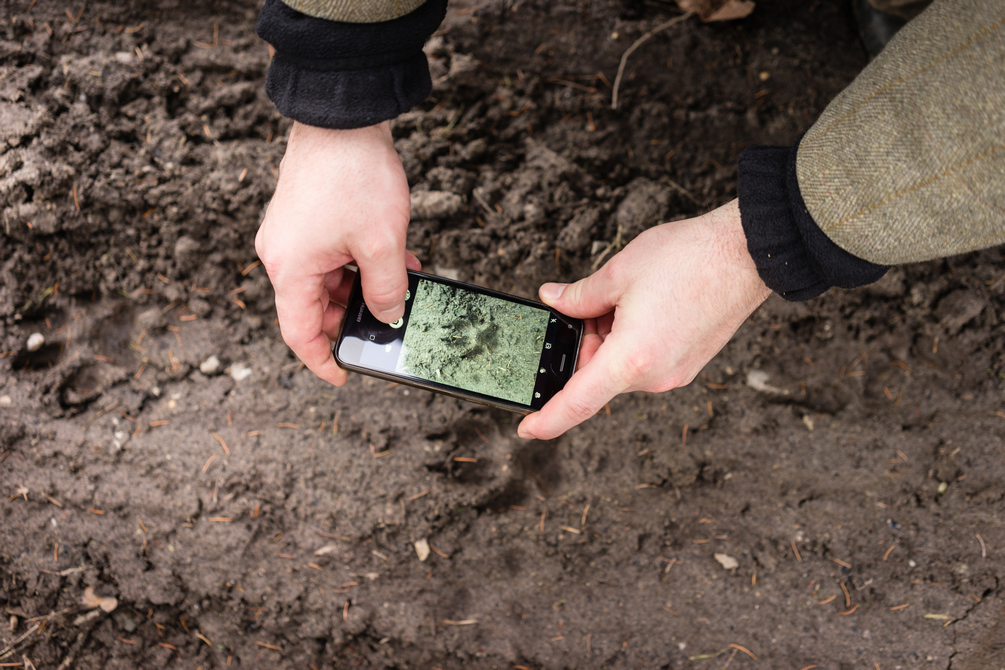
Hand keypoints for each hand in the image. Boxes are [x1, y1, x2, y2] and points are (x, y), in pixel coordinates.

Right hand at [256, 121, 419, 385]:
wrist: (342, 116)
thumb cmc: (355, 175)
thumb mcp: (383, 244)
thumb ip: (387, 290)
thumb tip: (389, 316)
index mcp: (291, 269)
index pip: (300, 334)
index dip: (323, 360)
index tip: (344, 375)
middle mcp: (281, 255)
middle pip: (314, 307)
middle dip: (353, 316)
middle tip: (388, 321)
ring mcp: (290, 235)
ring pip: (326, 281)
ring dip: (361, 287)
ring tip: (401, 284)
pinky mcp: (303, 218)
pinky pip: (329, 256)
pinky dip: (356, 263)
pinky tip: (392, 258)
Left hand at [517, 199, 770, 439]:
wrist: (747, 254)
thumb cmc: (690, 259)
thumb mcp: (618, 272)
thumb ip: (578, 296)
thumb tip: (554, 301)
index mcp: (631, 360)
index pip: (577, 403)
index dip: (547, 420)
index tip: (526, 429)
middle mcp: (654, 377)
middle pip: (597, 374)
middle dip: (583, 342)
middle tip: (586, 302)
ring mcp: (674, 373)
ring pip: (620, 365)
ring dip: (608, 337)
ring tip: (624, 295)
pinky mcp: (688, 364)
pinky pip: (644, 361)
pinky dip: (629, 340)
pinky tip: (641, 304)